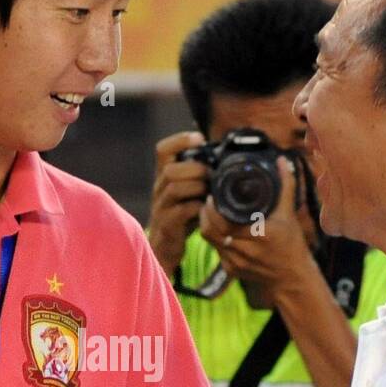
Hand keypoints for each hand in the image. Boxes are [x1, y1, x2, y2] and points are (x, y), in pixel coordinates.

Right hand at [148, 131, 209, 278]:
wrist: (166, 248)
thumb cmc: (182, 216)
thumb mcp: (188, 191)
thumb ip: (200, 174)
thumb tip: (226, 155)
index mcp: (164, 177)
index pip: (163, 150)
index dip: (180, 140)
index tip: (199, 138)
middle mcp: (159, 189)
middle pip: (170, 169)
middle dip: (195, 168)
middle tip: (212, 174)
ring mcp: (161, 208)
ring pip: (174, 188)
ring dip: (197, 186)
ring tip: (210, 191)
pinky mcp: (167, 226)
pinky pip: (180, 212)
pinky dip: (196, 208)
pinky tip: (206, 209)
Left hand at [198, 157, 315, 296]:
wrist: (292, 277)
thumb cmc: (292, 244)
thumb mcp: (289, 215)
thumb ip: (286, 186)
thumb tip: (282, 162)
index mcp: (260, 234)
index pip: (224, 220)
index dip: (213, 208)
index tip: (212, 195)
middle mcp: (246, 250)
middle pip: (211, 230)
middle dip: (206, 214)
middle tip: (208, 200)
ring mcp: (237, 262)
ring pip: (210, 240)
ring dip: (206, 225)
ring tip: (209, 211)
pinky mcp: (231, 270)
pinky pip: (215, 249)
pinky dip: (213, 237)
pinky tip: (216, 227)